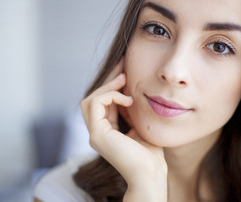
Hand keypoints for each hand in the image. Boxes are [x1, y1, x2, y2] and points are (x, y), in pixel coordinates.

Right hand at [80, 59, 166, 200]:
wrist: (151, 174)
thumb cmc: (150, 154)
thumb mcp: (139, 125)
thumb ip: (131, 111)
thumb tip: (131, 92)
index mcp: (106, 131)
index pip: (103, 103)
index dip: (112, 86)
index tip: (126, 70)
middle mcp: (97, 132)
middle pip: (93, 99)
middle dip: (107, 81)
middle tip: (124, 66)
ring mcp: (94, 134)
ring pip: (89, 100)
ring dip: (107, 86)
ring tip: (124, 79)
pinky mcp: (97, 134)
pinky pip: (95, 104)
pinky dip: (110, 96)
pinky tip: (127, 99)